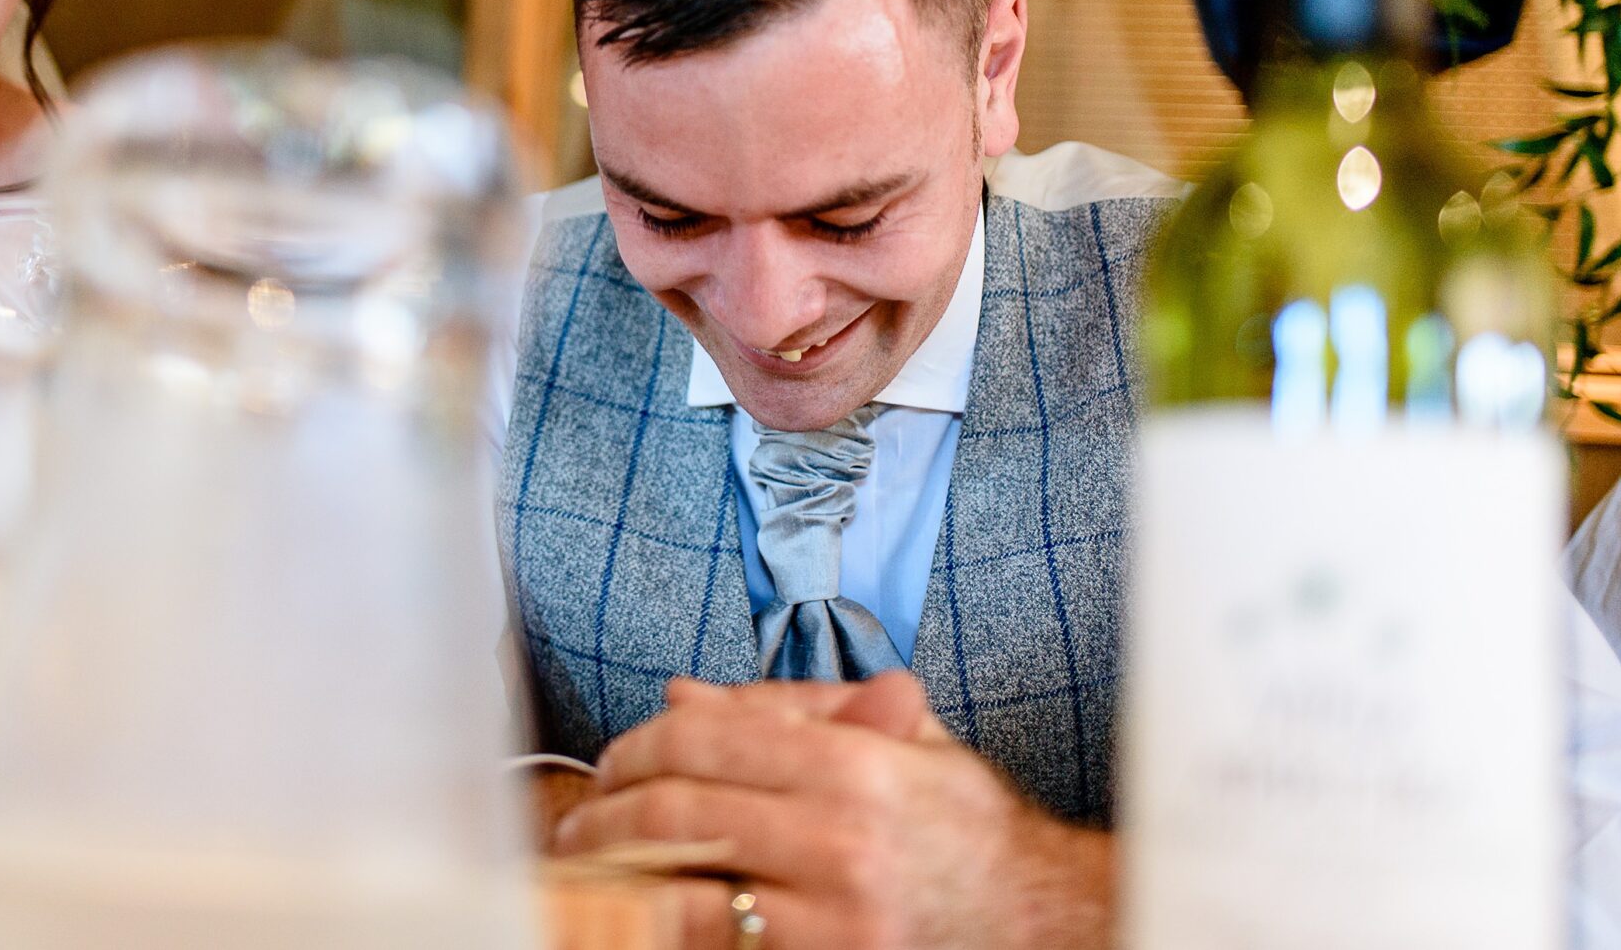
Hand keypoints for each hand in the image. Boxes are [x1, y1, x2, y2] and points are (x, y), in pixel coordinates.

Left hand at [552, 673, 1113, 949]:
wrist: (1038, 917)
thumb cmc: (965, 828)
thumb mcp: (899, 741)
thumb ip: (793, 711)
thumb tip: (682, 695)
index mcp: (854, 765)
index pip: (704, 740)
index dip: (638, 746)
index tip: (615, 760)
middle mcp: (840, 839)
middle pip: (678, 812)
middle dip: (609, 812)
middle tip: (582, 816)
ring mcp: (831, 917)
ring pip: (682, 887)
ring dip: (617, 874)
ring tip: (587, 865)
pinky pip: (717, 943)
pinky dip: (663, 923)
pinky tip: (638, 911)